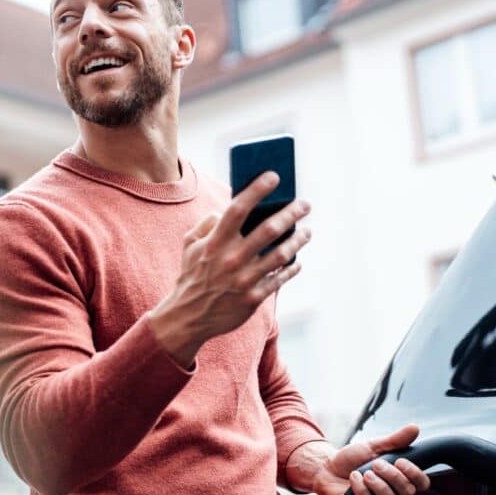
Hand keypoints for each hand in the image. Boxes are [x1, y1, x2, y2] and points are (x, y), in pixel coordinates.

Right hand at [149, 172, 310, 365]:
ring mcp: (243, 279)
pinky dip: (291, 267)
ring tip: (307, 231)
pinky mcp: (253, 298)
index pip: (238, 209)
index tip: (274, 177)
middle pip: (268, 229)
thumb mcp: (190, 245)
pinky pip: (279, 278)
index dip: (257, 190)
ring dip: (298, 240)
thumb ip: (207, 224)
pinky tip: (297, 260)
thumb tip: (226, 209)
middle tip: (305, 204)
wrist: (188, 317)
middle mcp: (231, 258)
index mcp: (215, 242)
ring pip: (280, 254)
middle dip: (291, 213)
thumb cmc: (192, 276)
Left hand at [295, 425, 430, 494]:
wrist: (326, 467)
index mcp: (399, 480)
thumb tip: (415, 428)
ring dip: (378, 485)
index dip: (416, 475)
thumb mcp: (374, 446)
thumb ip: (395, 440)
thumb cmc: (352, 459)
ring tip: (365, 473)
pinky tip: (354, 478)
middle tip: (376, 464)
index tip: (400, 461)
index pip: (421, 484)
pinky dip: (360, 489)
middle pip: (407, 493)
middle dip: (392, 476)